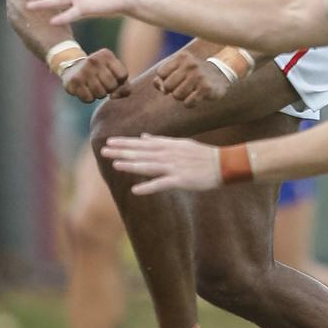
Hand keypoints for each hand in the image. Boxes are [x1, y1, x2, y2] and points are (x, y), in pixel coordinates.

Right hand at [61, 48, 129, 101]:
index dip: (119, 81)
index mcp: (107, 55)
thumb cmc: (100, 72)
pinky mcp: (74, 81)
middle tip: (102, 83)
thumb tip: (114, 96)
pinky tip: (85, 89)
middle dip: (109, 89)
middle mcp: (94, 60)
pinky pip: (88, 99)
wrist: (73, 66)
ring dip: (99, 94)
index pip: (123, 75)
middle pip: (112, 86)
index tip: (112, 77)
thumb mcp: (114, 72)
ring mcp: (83, 70)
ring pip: (101, 94)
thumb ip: (124, 86)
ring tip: (94, 86)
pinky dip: (89, 98)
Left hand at [101, 134, 221, 192]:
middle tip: (104, 150)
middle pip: (142, 153)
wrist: (224, 164)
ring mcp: (174, 167)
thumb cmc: (203, 155)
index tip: (109, 141)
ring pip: (149, 166)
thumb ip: (161, 141)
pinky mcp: (181, 180)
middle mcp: (169, 154)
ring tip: (115, 165)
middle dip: (122, 152)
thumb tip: (144, 136)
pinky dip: (149, 187)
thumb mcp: (181, 143)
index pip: (142, 143)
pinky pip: (162, 184)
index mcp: (168, 145)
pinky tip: (136, 190)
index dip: (125, 143)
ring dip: (132, 166)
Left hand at [154, 51, 231, 106]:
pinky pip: (188, 103)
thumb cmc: (193, 74)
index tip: (175, 79)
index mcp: (182, 57)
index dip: (165, 80)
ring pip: (176, 96)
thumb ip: (162, 78)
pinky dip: (190, 104)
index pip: (160, 73)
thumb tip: (161, 88)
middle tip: (184, 86)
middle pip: (167, 86)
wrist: (221, 75)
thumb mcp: (178, 70)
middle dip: (173, 90)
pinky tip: (197, 97)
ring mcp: (199, 76)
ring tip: (191, 91)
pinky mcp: (206, 88)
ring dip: (182, 97)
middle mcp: (190, 64)